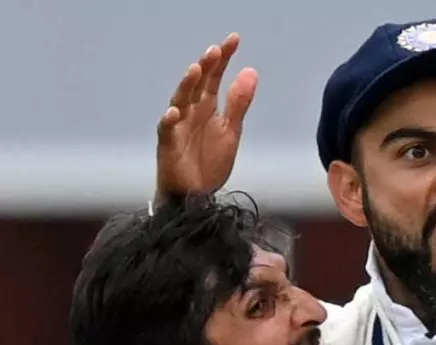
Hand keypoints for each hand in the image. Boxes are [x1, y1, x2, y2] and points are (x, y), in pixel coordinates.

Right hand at [156, 33, 256, 200]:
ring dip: (187, 86)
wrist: (196, 196)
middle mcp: (191, 112)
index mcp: (207, 107)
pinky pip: (166, 130)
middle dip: (206, 67)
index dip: (223, 58)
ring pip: (180, 101)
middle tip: (215, 50)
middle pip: (198, 84)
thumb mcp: (231, 131)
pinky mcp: (168, 145)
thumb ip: (239, 102)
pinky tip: (174, 111)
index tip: (234, 39)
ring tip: (196, 70)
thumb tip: (251, 71)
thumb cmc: (209, 162)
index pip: (215, 77)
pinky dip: (169, 121)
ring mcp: (178, 127)